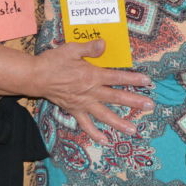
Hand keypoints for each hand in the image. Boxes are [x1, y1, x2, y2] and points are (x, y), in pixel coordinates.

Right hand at [32, 40, 152, 143]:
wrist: (35, 77)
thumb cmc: (53, 61)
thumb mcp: (72, 49)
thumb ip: (90, 48)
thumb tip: (104, 44)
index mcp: (92, 75)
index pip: (117, 77)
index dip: (133, 79)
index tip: (147, 81)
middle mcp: (90, 91)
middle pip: (116, 97)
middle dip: (134, 101)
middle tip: (150, 106)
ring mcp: (83, 103)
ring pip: (105, 115)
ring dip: (120, 123)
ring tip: (133, 130)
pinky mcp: (74, 110)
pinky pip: (86, 125)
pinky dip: (95, 134)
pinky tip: (105, 141)